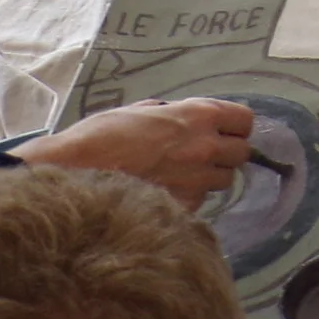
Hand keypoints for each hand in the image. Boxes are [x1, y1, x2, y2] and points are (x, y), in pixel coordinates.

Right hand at [21, 98, 254, 209]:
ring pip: (223, 181)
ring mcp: (196, 180)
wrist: (74, 173)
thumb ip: (168, 113)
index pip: (245, 120)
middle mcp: (205, 147)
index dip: (235, 127)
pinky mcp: (183, 208)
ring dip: (209, 178)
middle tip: (201, 156)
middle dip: (226, 154)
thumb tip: (178, 115)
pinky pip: (199, 202)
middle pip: (242, 154)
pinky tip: (165, 194)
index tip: (222, 131)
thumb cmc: (100, 136)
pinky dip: (188, 199)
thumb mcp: (138, 110)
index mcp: (198, 115)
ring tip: (180, 176)